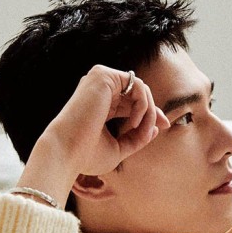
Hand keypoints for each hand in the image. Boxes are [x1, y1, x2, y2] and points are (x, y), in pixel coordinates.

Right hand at [16, 65, 169, 206]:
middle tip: (165, 125)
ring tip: (141, 130)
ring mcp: (99, 80)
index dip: (150, 113)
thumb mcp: (119, 148)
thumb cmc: (87, 156)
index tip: (164, 126)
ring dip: (148, 111)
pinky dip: (144, 104)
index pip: (132, 102)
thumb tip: (156, 127)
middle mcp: (99, 89)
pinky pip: (138, 85)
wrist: (66, 153)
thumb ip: (137, 137)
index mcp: (101, 104)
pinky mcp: (103, 76)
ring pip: (140, 89)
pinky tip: (135, 122)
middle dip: (154, 110)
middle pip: (138, 93)